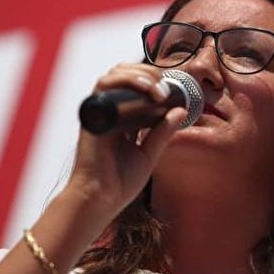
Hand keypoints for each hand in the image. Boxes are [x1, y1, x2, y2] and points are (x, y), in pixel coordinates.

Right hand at [66, 63, 186, 216]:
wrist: (101, 200)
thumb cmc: (120, 183)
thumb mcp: (149, 154)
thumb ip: (163, 132)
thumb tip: (179, 110)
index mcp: (123, 120)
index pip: (135, 87)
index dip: (154, 80)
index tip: (173, 89)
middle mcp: (110, 113)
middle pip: (125, 74)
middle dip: (149, 73)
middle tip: (166, 88)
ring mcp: (101, 112)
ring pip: (114, 74)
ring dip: (140, 75)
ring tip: (158, 89)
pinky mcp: (93, 115)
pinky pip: (104, 86)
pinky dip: (126, 82)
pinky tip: (147, 90)